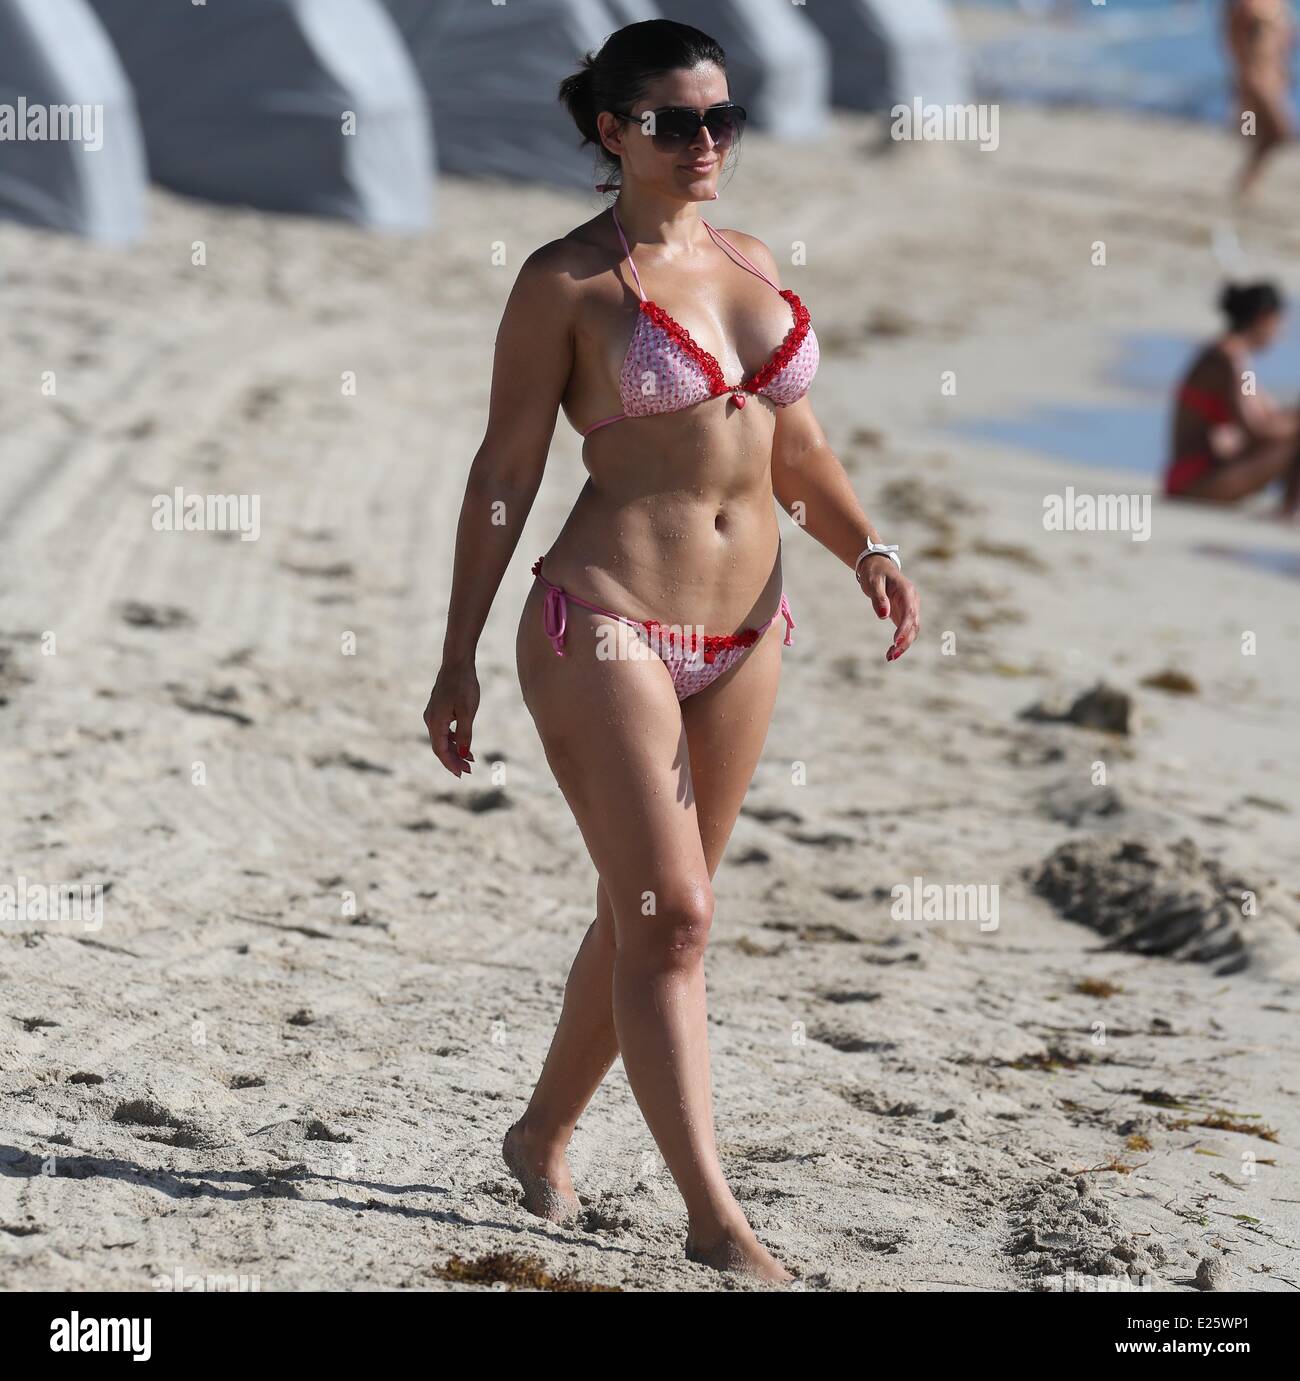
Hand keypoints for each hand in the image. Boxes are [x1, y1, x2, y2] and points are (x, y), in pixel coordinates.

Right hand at [423, 661, 478, 777]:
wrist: (457, 662)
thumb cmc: (464, 685)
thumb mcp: (468, 712)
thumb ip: (465, 734)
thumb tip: (464, 754)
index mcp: (435, 722)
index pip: (440, 750)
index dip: (451, 764)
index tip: (461, 774)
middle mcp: (430, 719)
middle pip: (440, 746)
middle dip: (453, 760)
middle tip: (468, 771)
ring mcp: (433, 714)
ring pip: (442, 738)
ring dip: (455, 750)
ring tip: (470, 760)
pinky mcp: (438, 708)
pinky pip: (444, 729)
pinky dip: (454, 739)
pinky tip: (464, 743)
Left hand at [857, 557, 919, 661]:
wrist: (877, 566)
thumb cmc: (874, 572)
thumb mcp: (873, 582)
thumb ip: (878, 598)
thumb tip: (883, 615)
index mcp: (907, 591)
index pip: (909, 612)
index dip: (904, 628)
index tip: (896, 641)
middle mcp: (912, 601)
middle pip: (914, 624)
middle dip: (905, 641)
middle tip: (892, 655)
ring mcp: (910, 608)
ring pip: (912, 630)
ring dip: (903, 645)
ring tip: (890, 657)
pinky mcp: (903, 615)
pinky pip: (905, 631)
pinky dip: (900, 642)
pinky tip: (890, 653)